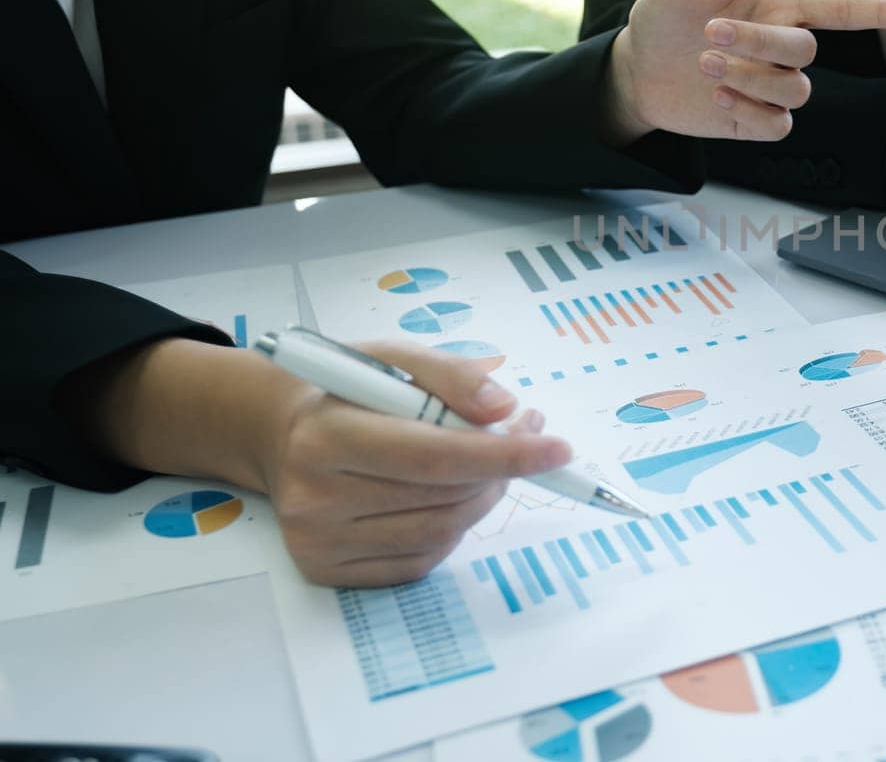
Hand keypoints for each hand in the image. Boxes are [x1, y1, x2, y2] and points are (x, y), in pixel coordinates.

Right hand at [261, 342, 570, 586]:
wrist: (282, 435)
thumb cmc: (346, 392)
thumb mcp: (392, 359)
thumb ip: (451, 375)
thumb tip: (504, 409)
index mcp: (325, 436)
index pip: (434, 456)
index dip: (504, 454)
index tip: (558, 448)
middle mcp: (314, 498)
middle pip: (445, 498)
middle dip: (502, 469)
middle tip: (526, 435)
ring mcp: (319, 543)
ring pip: (442, 532)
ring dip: (485, 496)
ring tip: (492, 460)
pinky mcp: (328, 572)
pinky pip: (422, 559)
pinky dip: (454, 527)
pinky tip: (448, 493)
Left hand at [605, 0, 885, 142]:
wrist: (636, 66)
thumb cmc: (664, 15)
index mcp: (780, 7)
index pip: (845, 11)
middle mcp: (783, 47)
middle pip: (805, 52)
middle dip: (759, 42)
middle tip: (709, 33)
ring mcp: (772, 86)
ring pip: (796, 91)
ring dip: (750, 77)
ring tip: (705, 62)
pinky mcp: (754, 121)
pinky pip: (779, 125)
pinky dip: (751, 111)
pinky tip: (717, 96)